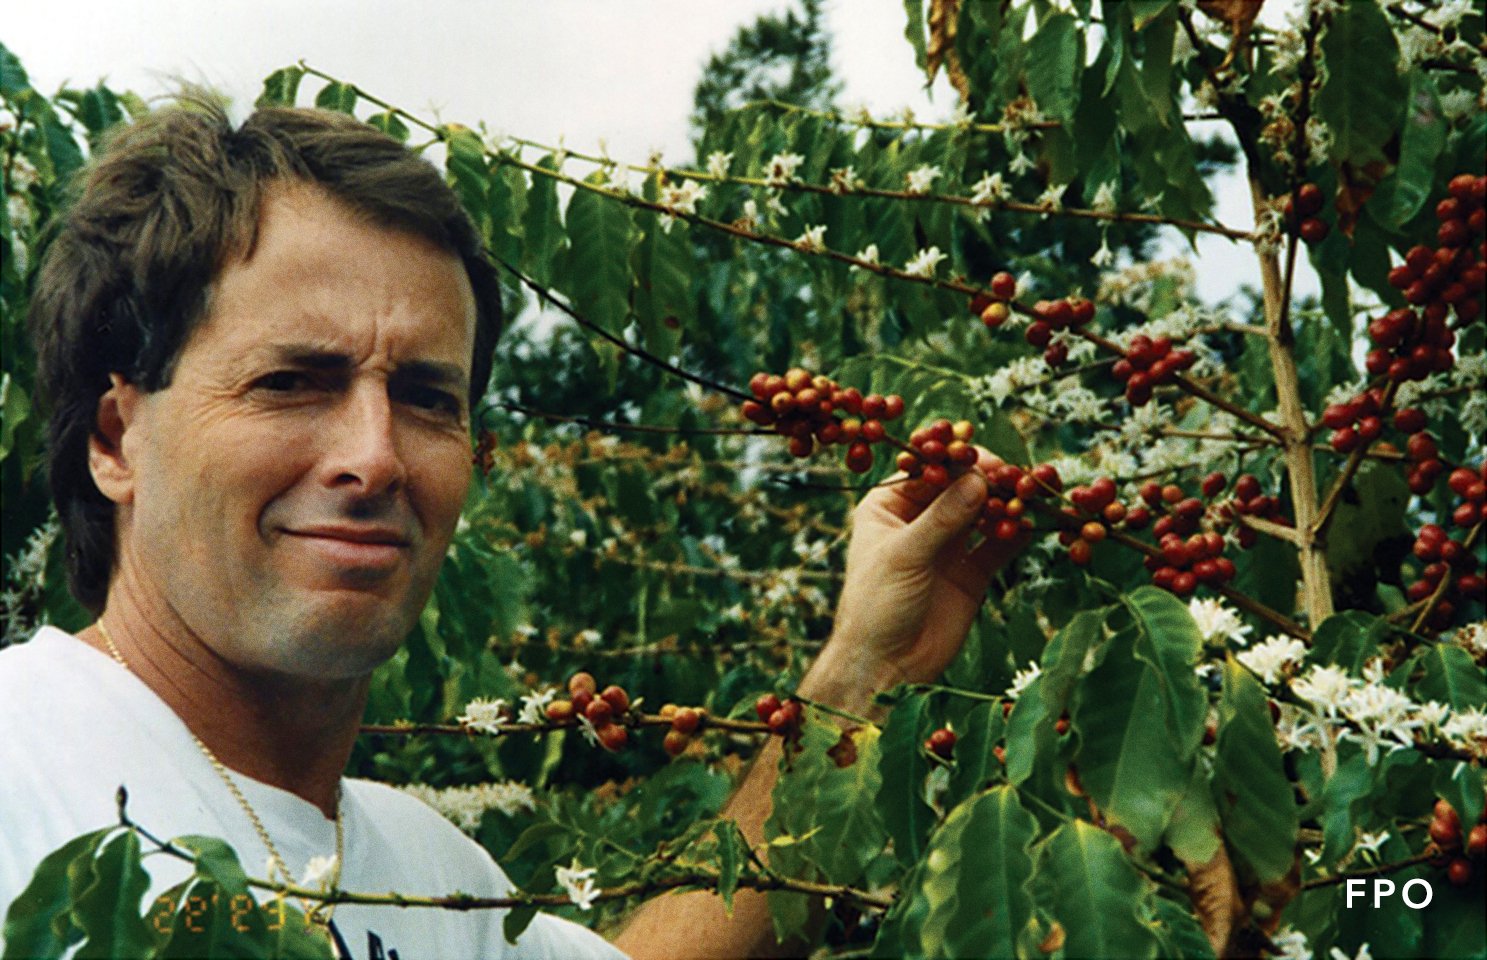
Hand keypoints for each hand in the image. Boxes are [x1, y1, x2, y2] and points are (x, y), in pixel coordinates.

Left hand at [822, 449, 1027, 691]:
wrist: (886, 667)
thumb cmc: (876, 605)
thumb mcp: (904, 556)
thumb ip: (942, 518)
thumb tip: (978, 480)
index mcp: (889, 506)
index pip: (929, 470)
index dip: (959, 461)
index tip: (990, 460)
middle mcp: (919, 519)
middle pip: (960, 488)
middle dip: (990, 482)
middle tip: (1019, 481)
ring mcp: (947, 544)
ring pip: (982, 513)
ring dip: (1006, 506)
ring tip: (1031, 500)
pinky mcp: (971, 572)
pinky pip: (998, 545)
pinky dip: (1015, 534)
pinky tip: (1033, 527)